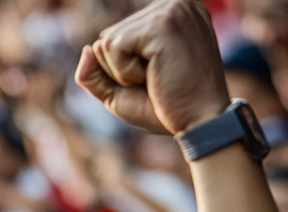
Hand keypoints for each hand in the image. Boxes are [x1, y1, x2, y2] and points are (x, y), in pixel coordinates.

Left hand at [74, 0, 229, 135]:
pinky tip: (155, 76)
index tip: (158, 79)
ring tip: (158, 78)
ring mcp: (170, 9)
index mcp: (170, 13)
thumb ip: (97, 73)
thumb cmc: (166, 109)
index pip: (117, 37)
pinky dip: (125, 72)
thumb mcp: (123, 91)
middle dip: (120, 71)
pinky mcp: (162, 22)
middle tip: (157, 81)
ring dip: (124, 73)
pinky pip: (114, 46)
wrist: (200, 123)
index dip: (123, 70)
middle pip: (108, 37)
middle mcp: (173, 3)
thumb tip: (86, 49)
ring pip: (107, 41)